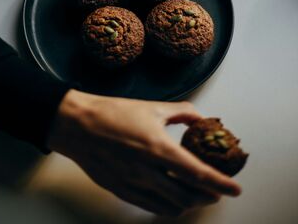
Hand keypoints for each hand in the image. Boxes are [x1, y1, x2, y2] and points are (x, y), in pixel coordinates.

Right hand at [48, 90, 240, 215]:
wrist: (78, 125)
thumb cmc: (114, 113)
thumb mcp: (152, 107)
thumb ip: (182, 112)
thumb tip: (201, 117)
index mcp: (159, 149)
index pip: (199, 174)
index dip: (221, 184)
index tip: (235, 190)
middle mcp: (148, 172)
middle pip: (188, 196)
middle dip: (207, 197)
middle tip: (213, 190)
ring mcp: (133, 185)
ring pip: (170, 207)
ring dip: (187, 203)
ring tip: (192, 194)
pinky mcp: (120, 191)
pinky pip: (150, 207)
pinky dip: (166, 205)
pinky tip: (167, 196)